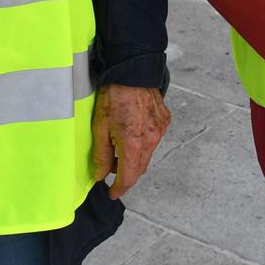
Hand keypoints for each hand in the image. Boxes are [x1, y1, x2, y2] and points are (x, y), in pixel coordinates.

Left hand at [90, 84, 170, 199]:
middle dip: (125, 173)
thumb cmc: (114, 95)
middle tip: (110, 167)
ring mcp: (160, 130)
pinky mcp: (164, 121)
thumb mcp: (100, 126)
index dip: (120, 188)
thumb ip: (101, 154)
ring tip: (118, 145)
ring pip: (147, 154)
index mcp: (133, 145)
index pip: (129, 177)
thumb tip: (100, 174)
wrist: (132, 71)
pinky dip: (143, 142)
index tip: (113, 193)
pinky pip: (153, 139)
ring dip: (134, 157)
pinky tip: (131, 131)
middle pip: (139, 168)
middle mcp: (151, 140)